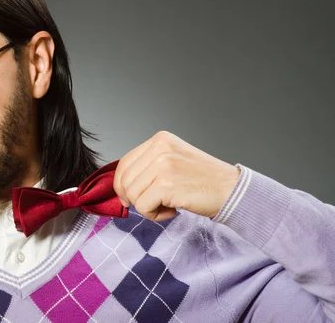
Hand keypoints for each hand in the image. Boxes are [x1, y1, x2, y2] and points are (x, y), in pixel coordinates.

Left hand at [113, 131, 240, 220]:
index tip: (127, 198)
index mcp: (160, 139)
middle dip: (136, 198)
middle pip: (125, 181)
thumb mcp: (174, 160)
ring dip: (148, 207)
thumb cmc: (204, 180)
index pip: (125, 163)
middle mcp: (160, 148)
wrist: (232, 191)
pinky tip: (173, 210)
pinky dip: (155, 215)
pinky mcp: (166, 184)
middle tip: (157, 203)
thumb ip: (149, 166)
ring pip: (132, 195)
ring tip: (169, 204)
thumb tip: (122, 185)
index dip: (122, 185)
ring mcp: (162, 165)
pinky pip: (143, 207)